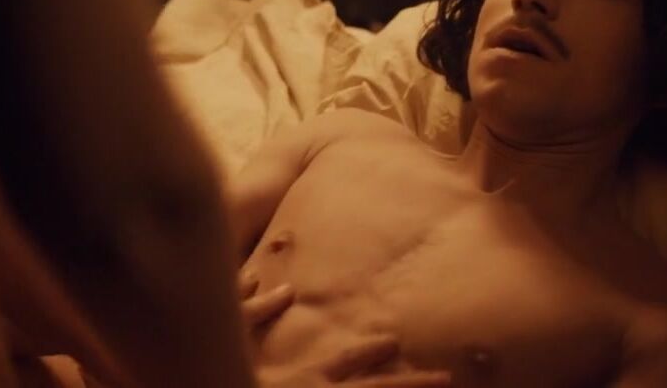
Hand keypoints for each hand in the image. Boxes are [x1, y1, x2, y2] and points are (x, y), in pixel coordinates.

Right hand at [239, 273, 449, 386]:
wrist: (219, 386)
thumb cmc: (223, 371)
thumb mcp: (233, 336)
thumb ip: (253, 311)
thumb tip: (281, 288)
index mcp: (307, 376)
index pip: (350, 359)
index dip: (373, 350)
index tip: (395, 342)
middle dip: (414, 385)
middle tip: (447, 378)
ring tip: (441, 386)